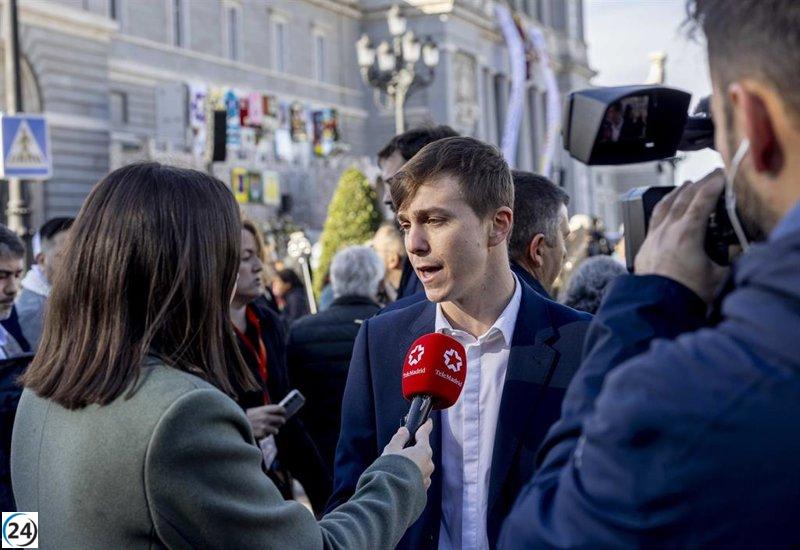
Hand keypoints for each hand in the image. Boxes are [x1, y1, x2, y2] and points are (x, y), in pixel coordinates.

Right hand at [246, 404, 285, 438]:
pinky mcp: (262, 434)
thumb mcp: (255, 410)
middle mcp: (265, 417)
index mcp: (264, 410)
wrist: (237, 425)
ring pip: (276, 430)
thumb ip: (266, 411)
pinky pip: (268, 435)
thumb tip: (279, 412)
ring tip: (268, 428)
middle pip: (281, 420)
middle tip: (279, 422)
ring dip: (273, 430)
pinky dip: (266, 434)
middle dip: (281, 421)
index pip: (280, 409)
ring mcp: (264, 426)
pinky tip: (261, 432)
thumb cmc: (247, 417)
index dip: (283, 411)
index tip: (283, 412)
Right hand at [382, 419, 433, 488]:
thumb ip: (399, 439)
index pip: (424, 435)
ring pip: (422, 467)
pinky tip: (403, 479)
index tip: (428, 422)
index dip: (426, 427)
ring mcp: (426, 478)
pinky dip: (413, 477)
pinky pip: (419, 480)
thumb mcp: (391, 450)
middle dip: (416, 448)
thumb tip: (404, 431)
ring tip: (400, 467)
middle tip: (404, 448)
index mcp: (422, 451)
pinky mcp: (423, 491)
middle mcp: (428, 464)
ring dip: (414, 465)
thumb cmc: (391, 469)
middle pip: (424, 452)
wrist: (391, 495)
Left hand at [634, 169, 729, 303]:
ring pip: (664, 206)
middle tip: (710, 176)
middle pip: (683, 198)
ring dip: (677, 193)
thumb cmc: (686, 293)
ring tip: (686, 185)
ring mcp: (653, 237)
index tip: (722, 174)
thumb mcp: (718, 276)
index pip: (703, 200)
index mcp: (688, 233)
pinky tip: (663, 209)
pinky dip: (661, 208)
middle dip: (699, 184)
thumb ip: (730, 260)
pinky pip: (652, 219)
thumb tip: (738, 251)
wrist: (656, 306)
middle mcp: (668, 230)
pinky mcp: (644, 246)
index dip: (714, 184)